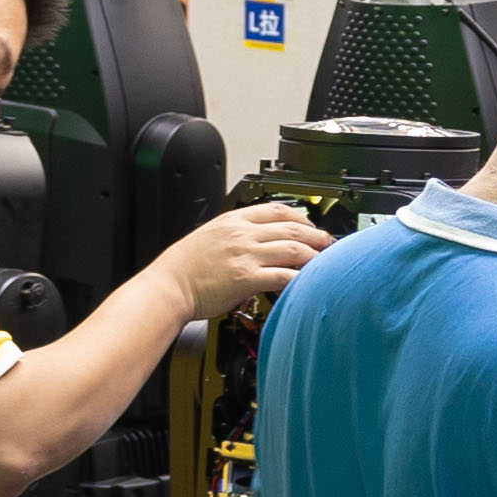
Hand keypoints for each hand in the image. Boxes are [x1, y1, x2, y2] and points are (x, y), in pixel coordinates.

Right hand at [165, 200, 326, 321]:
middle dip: (316, 235)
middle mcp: (241, 234)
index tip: (311, 225)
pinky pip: (283, 275)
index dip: (301, 216)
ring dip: (314, 255)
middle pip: (291, 227)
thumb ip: (235, 235)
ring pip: (293, 248)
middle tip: (329, 243)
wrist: (168, 287)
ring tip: (325, 262)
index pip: (276, 209)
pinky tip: (309, 282)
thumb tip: (257, 241)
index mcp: (233, 221)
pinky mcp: (247, 278)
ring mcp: (245, 255)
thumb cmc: (183, 268)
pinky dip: (300, 278)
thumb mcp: (209, 237)